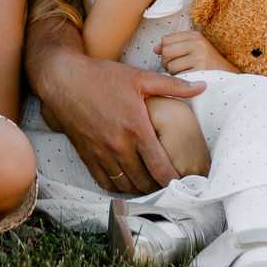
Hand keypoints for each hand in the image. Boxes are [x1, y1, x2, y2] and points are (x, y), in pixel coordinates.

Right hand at [39, 48, 203, 194]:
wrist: (64, 80)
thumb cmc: (103, 77)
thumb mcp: (140, 78)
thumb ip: (173, 86)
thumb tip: (202, 87)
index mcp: (136, 128)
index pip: (160, 167)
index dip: (175, 180)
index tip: (185, 182)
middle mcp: (118, 145)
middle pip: (145, 181)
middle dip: (160, 186)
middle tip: (171, 186)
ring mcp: (101, 153)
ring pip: (126, 185)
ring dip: (141, 189)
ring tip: (153, 186)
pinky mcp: (87, 156)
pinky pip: (106, 183)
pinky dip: (119, 187)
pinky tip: (129, 182)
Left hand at [156, 29, 235, 75]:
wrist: (230, 77)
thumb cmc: (208, 64)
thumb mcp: (194, 49)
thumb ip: (174, 46)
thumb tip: (155, 49)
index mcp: (195, 35)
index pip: (166, 40)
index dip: (165, 51)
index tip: (173, 59)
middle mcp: (198, 43)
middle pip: (166, 51)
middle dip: (166, 63)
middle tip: (175, 68)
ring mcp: (200, 56)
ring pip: (170, 65)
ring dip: (173, 73)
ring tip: (184, 73)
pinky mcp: (200, 70)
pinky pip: (178, 75)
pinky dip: (180, 79)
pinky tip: (188, 79)